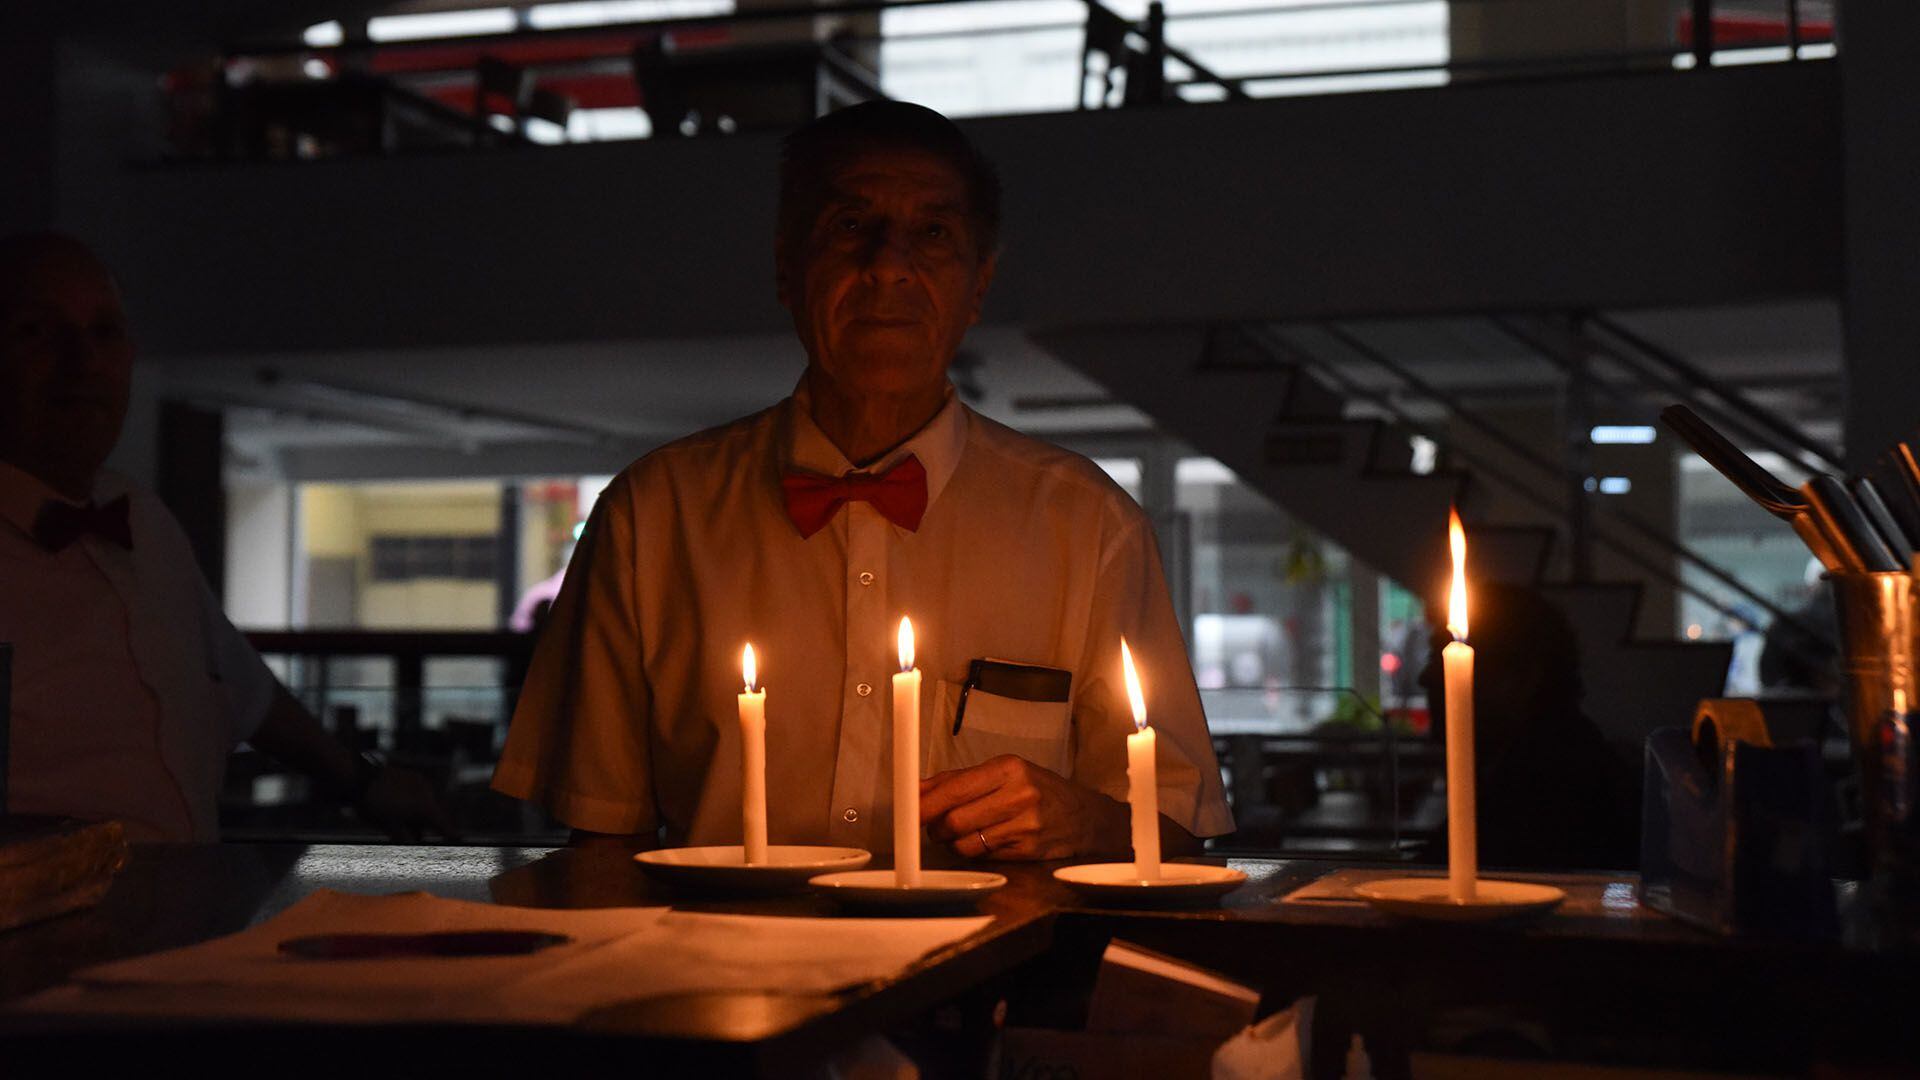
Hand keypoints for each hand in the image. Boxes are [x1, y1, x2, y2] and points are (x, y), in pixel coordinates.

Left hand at [357, 766, 460, 842]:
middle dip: (423, 826)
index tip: (458, 838)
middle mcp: (427, 793)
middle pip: (431, 815)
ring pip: (425, 803)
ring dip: (416, 813)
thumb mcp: (388, 826)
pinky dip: (412, 801)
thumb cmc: (373, 805)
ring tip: (395, 816)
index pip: (443, 824)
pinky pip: (418, 793)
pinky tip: (395, 803)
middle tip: (409, 835)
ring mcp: (420, 783)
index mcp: (424, 807)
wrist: (358, 778)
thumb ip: (405, 835)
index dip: (450, 833)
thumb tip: (412, 840)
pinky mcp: (412, 776)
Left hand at [919, 754, 1127, 860]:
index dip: (925, 804)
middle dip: (935, 827)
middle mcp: (1019, 795)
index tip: (907, 811)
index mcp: (1008, 768)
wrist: (1085, 817)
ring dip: (952, 843)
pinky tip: (983, 841)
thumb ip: (958, 780)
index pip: (954, 789)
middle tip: (933, 827)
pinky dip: (974, 851)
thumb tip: (916, 788)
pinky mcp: (1028, 851)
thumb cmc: (1037, 789)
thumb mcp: (1003, 773)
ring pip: (965, 843)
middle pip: (955, 820)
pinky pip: (983, 856)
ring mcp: (1025, 825)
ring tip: (959, 834)